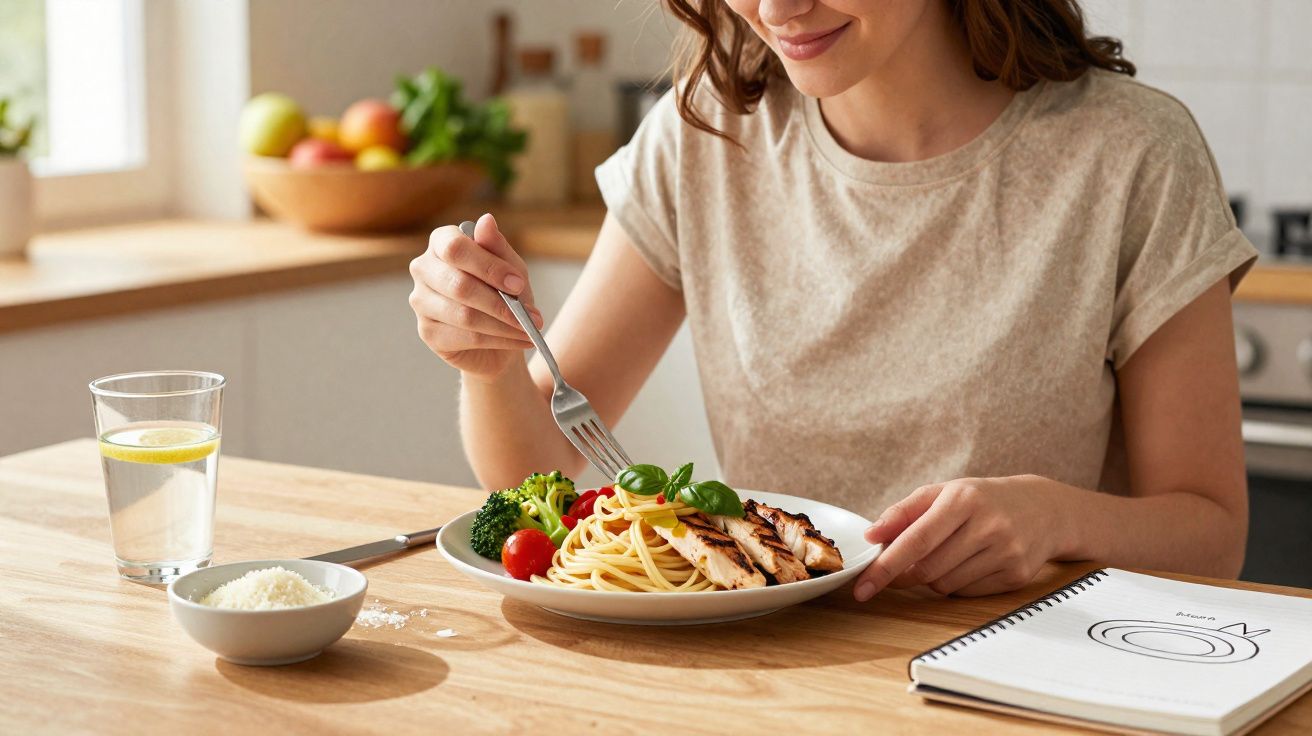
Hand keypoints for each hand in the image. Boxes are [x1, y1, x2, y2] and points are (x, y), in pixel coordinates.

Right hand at [409, 213, 544, 378]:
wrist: (501, 334)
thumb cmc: (503, 292)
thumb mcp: (510, 267)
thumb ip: (497, 246)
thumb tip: (486, 220)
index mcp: (441, 242)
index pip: (455, 248)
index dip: (489, 267)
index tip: (518, 284)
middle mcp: (424, 268)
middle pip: (458, 285)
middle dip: (500, 303)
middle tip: (531, 316)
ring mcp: (421, 301)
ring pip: (464, 315)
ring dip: (504, 325)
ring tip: (529, 330)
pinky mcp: (427, 332)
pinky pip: (465, 337)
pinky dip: (498, 340)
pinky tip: (517, 340)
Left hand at [853, 475, 1073, 600]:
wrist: (1044, 509)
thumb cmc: (982, 499)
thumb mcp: (943, 492)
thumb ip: (903, 512)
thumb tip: (871, 535)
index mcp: (963, 499)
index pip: (915, 540)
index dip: (885, 566)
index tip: (863, 586)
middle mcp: (987, 526)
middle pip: (927, 569)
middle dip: (904, 574)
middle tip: (898, 569)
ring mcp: (1005, 552)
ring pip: (945, 585)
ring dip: (932, 578)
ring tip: (946, 555)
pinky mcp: (1016, 576)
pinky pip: (967, 593)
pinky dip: (956, 584)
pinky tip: (968, 564)